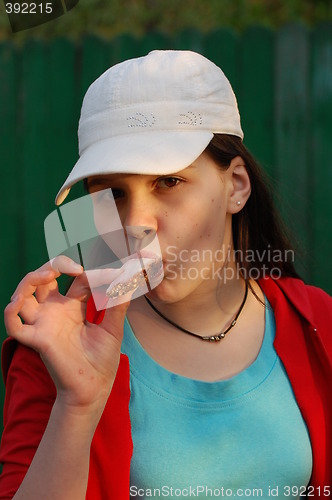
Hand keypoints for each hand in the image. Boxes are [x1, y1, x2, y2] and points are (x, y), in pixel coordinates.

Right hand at [4, 256, 132, 412]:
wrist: (94, 388)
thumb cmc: (102, 360)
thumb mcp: (113, 328)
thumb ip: (118, 304)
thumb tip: (127, 280)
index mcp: (73, 307)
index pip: (75, 280)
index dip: (88, 272)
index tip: (110, 274)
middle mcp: (55, 312)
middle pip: (43, 281)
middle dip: (52, 266)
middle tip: (70, 266)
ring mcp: (44, 324)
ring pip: (24, 295)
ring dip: (29, 280)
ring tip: (47, 274)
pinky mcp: (38, 340)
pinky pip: (15, 326)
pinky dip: (11, 313)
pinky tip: (19, 303)